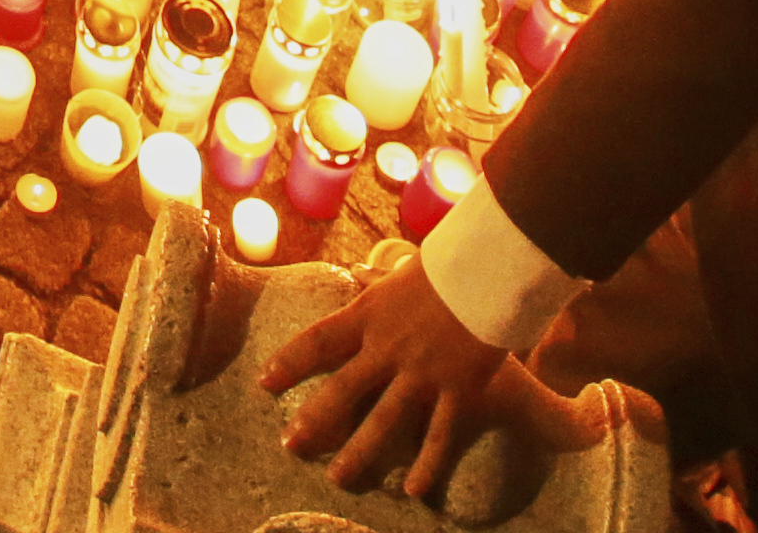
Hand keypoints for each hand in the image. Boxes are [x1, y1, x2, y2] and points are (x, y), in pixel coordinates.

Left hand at [264, 254, 606, 509]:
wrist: (493, 269)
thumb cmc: (447, 267)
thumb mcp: (401, 271)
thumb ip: (376, 281)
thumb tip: (355, 271)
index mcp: (370, 314)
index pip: (319, 341)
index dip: (289, 362)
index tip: (264, 383)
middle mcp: (390, 347)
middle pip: (343, 389)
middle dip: (315, 418)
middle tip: (290, 445)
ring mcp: (423, 371)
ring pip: (385, 419)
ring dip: (360, 451)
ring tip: (337, 477)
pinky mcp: (459, 389)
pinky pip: (440, 434)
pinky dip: (427, 464)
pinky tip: (412, 489)